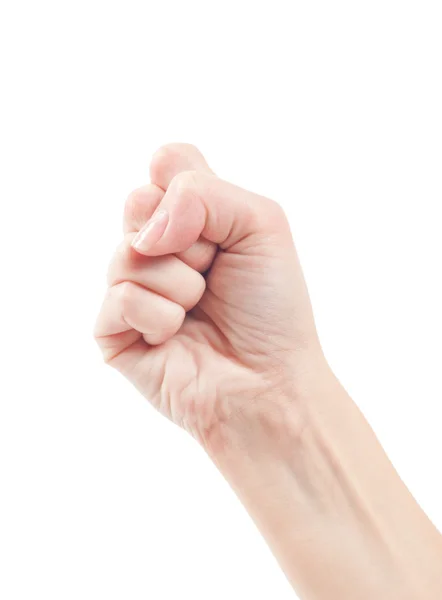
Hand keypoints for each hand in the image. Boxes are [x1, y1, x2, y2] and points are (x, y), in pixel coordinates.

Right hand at [94, 144, 320, 446]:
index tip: (215, 224)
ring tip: (199, 308)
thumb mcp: (260, 223)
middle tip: (212, 270)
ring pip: (128, 252)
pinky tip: (176, 336)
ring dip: (180, 283)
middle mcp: (157, 247)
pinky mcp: (114, 330)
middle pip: (138, 201)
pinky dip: (160, 317)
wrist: (270, 381)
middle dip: (187, 238)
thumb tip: (145, 229)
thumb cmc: (272, 307)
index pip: (166, 163)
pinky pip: (121, 298)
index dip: (187, 186)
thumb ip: (202, 192)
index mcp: (192, 218)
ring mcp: (132, 287)